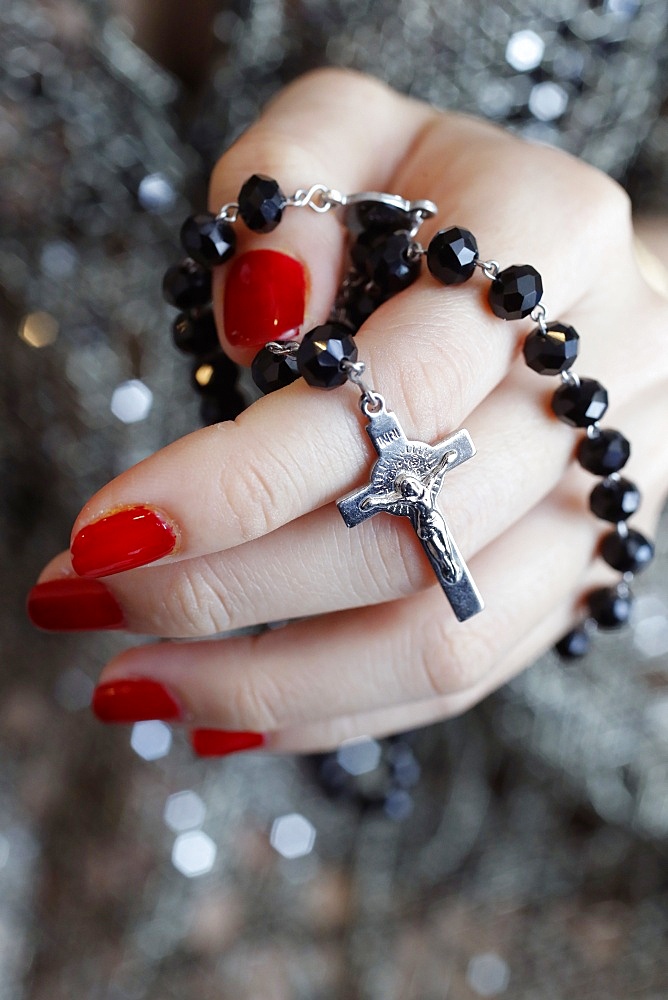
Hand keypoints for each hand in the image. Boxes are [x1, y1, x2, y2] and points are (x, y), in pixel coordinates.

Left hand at [30, 69, 667, 753]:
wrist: (572, 274)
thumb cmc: (442, 193)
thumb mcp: (353, 130)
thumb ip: (287, 183)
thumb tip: (259, 325)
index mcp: (549, 238)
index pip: (390, 392)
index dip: (241, 480)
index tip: (102, 531)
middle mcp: (606, 377)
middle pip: (407, 531)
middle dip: (224, 588)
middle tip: (79, 603)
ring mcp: (606, 489)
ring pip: (441, 633)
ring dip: (272, 680)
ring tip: (131, 689)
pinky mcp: (586, 568)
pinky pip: (470, 671)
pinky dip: (342, 708)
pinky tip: (230, 714)